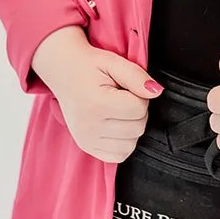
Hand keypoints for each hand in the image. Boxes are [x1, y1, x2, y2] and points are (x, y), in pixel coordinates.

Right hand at [56, 47, 161, 163]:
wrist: (63, 72)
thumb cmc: (88, 66)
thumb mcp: (114, 62)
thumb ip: (137, 76)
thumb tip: (156, 92)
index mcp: (96, 103)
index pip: (139, 108)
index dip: (140, 95)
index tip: (128, 88)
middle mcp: (90, 126)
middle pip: (138, 128)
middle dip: (138, 112)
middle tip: (123, 98)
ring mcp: (87, 140)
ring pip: (131, 144)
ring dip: (132, 128)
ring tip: (118, 111)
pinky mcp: (86, 147)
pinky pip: (118, 156)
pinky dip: (123, 143)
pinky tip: (116, 127)